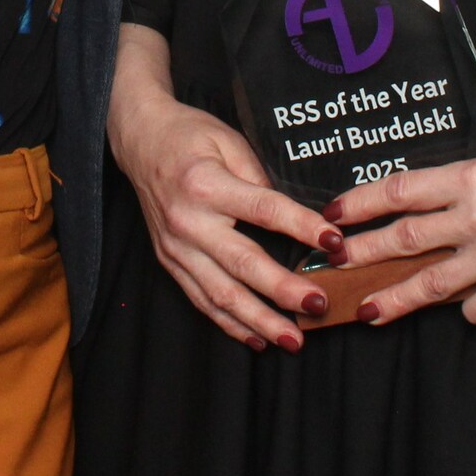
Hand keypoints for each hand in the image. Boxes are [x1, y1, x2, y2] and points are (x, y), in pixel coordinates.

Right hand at [111, 81, 347, 351]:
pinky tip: (257, 339)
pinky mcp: (169, 262)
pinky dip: (229, 324)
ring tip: (292, 339)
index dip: (302, 227)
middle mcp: (189, 221)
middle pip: (243, 264)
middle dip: (284, 290)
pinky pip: (201, 300)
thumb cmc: (189, 136)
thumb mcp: (229, 140)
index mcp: (206, 185)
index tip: (335, 243)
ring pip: (221, 294)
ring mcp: (176, 248)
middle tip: (319, 305)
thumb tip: (293, 220)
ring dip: (259, 321)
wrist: (140, 140)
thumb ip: (260, 179)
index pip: (264, 210)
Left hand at [324, 152, 475, 326]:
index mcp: (471, 177)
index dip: (360, 205)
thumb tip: (400, 209)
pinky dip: (464, 307)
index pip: (399, 191)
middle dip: (361, 254)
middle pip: (403, 240)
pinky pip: (472, 309)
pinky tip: (465, 300)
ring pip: (427, 284)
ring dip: (391, 299)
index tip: (332, 216)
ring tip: (365, 310)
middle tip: (331, 266)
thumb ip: (451, 187)